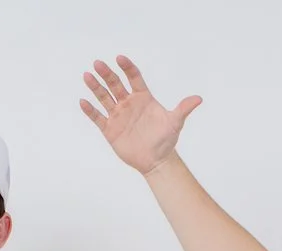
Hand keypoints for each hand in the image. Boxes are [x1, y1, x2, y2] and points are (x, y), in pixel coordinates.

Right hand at [79, 55, 199, 174]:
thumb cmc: (166, 140)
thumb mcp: (175, 123)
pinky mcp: (110, 129)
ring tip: (87, 75)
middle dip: (107, 74)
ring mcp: (118, 115)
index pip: (133, 78)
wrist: (156, 161)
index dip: (127, 68)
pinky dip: (90, 110)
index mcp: (143, 97)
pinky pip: (97, 118)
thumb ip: (183, 109)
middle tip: (98, 63)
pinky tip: (83, 101)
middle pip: (115, 84)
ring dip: (95, 87)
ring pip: (104, 97)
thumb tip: (198, 99)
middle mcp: (128, 103)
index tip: (120, 59)